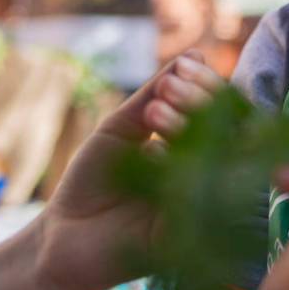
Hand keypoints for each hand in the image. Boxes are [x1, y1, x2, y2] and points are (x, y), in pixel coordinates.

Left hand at [36, 50, 223, 289]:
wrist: (60, 234)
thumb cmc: (93, 180)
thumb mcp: (121, 127)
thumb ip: (155, 93)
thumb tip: (195, 55)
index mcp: (195, 146)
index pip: (220, 110)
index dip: (208, 85)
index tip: (184, 67)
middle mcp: (205, 171)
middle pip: (228, 128)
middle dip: (200, 100)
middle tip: (168, 88)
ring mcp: (202, 200)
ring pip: (219, 155)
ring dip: (191, 124)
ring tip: (153, 112)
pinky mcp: (191, 229)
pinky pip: (202, 193)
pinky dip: (182, 164)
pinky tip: (155, 149)